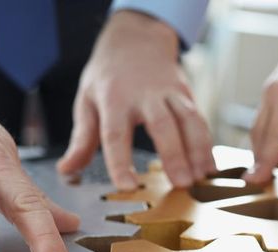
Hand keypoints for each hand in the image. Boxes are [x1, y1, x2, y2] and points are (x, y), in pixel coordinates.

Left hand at [58, 10, 214, 189]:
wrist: (137, 39)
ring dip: (197, 150)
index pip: (115, 133)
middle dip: (173, 155)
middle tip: (180, 183)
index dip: (120, 161)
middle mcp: (144, 94)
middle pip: (161, 125)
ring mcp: (170, 93)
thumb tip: (66, 170)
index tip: (127, 185)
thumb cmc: (109, 75)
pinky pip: (200, 120)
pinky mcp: (187, 94)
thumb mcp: (86, 100)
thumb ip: (81, 139)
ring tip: (200, 178)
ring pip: (188, 120)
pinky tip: (210, 168)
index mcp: (113, 98)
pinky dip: (207, 144)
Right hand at [243, 1, 277, 192]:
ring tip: (255, 180)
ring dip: (258, 156)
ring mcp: (271, 91)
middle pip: (274, 135)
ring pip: (260, 131)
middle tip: (256, 186)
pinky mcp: (264, 93)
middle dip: (266, 163)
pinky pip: (258, 123)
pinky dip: (258, 144)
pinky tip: (260, 161)